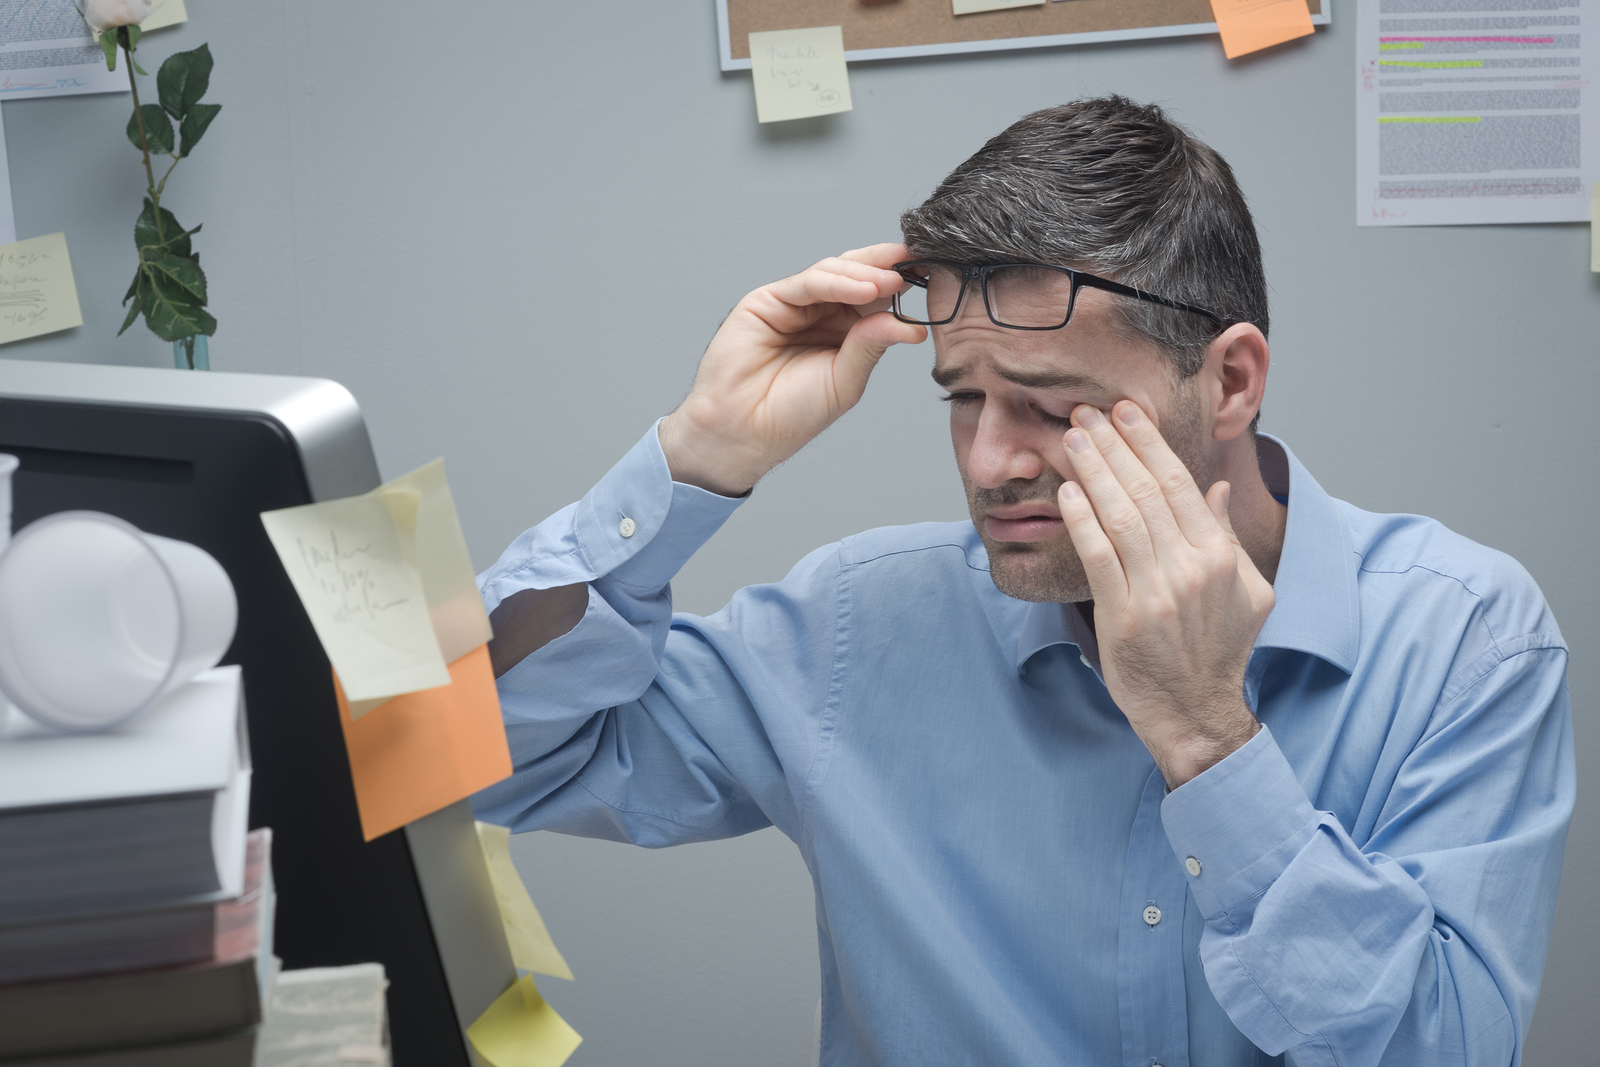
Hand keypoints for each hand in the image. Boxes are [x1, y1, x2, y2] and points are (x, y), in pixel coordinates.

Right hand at [658, 244, 925, 496]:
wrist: (744, 431)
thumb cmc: (791, 414)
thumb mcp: (845, 381)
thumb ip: (871, 347)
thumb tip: (911, 325)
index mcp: (843, 331)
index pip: (876, 297)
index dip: (902, 284)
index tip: (934, 274)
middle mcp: (820, 312)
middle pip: (857, 275)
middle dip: (887, 266)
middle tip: (919, 261)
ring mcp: (794, 304)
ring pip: (833, 273)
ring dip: (866, 274)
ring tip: (893, 281)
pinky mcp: (767, 301)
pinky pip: (806, 283)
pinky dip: (837, 281)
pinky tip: (864, 289)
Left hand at [1056, 401, 1273, 788]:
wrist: (1196, 710)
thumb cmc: (1219, 650)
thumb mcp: (1247, 592)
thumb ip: (1228, 537)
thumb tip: (1217, 488)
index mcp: (1221, 557)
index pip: (1181, 484)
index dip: (1149, 444)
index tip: (1126, 413)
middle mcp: (1192, 569)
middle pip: (1146, 491)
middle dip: (1114, 445)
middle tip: (1087, 413)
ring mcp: (1157, 592)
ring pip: (1120, 516)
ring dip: (1093, 471)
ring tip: (1072, 439)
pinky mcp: (1124, 616)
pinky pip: (1098, 556)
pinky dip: (1082, 520)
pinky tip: (1068, 491)